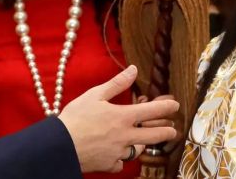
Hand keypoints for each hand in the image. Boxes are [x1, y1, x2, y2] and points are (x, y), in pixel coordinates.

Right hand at [58, 65, 178, 172]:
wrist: (59, 146)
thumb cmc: (75, 118)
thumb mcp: (95, 94)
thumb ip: (117, 83)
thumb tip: (134, 69)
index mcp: (123, 117)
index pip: (152, 111)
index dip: (167, 107)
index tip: (176, 105)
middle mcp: (125, 136)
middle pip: (154, 135)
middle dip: (166, 132)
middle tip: (173, 131)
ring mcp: (118, 152)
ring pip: (138, 151)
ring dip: (143, 145)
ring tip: (143, 140)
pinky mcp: (109, 165)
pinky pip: (120, 164)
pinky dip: (121, 159)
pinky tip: (118, 156)